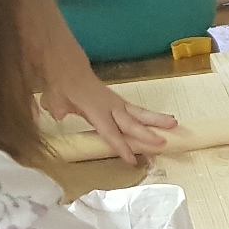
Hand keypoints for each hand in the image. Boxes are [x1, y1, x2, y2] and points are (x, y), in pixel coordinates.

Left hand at [40, 64, 175, 164]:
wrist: (68, 69)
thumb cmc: (61, 88)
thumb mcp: (54, 100)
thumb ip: (59, 108)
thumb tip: (61, 114)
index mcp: (94, 109)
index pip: (110, 132)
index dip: (121, 146)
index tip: (133, 159)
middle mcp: (110, 107)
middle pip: (131, 122)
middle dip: (147, 133)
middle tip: (164, 142)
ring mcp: (116, 103)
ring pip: (138, 113)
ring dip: (157, 120)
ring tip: (175, 123)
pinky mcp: (119, 102)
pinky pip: (137, 110)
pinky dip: (151, 116)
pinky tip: (164, 120)